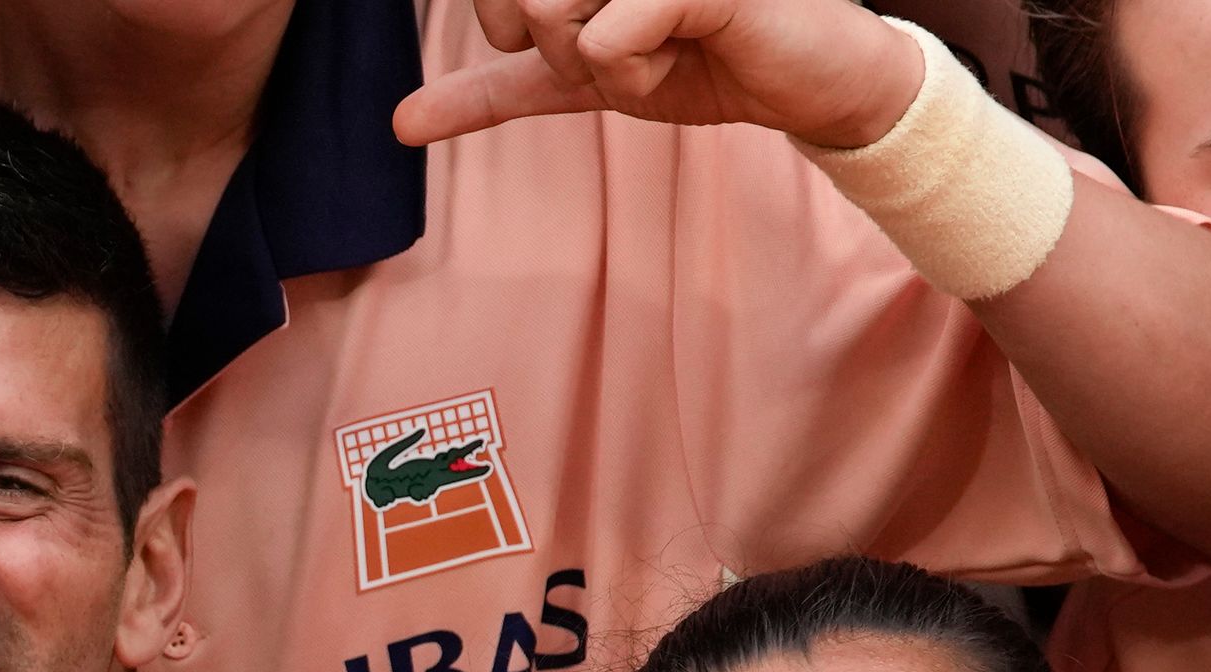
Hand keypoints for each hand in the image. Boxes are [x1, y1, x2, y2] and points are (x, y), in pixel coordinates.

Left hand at [398, 0, 927, 148]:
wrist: (812, 82)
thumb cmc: (704, 63)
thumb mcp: (583, 81)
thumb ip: (496, 91)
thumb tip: (399, 121)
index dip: (498, 22)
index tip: (559, 36)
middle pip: (517, 4)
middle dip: (560, 53)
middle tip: (631, 50)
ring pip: (551, 16)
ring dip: (601, 67)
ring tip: (664, 46)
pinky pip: (602, 41)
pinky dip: (634, 74)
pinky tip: (690, 48)